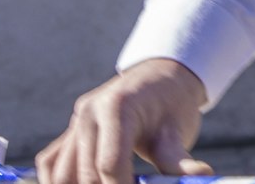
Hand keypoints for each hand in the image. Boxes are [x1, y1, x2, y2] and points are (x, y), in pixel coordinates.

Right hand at [36, 58, 213, 183]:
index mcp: (117, 107)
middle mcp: (89, 113)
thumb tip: (203, 176)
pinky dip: (58, 182)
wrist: (161, 81)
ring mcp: (75, 123)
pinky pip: (51, 162)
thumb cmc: (171, 106)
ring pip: (60, 172)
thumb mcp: (178, 132)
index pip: (110, 164)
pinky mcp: (68, 132)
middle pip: (84, 173)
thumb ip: (180, 161)